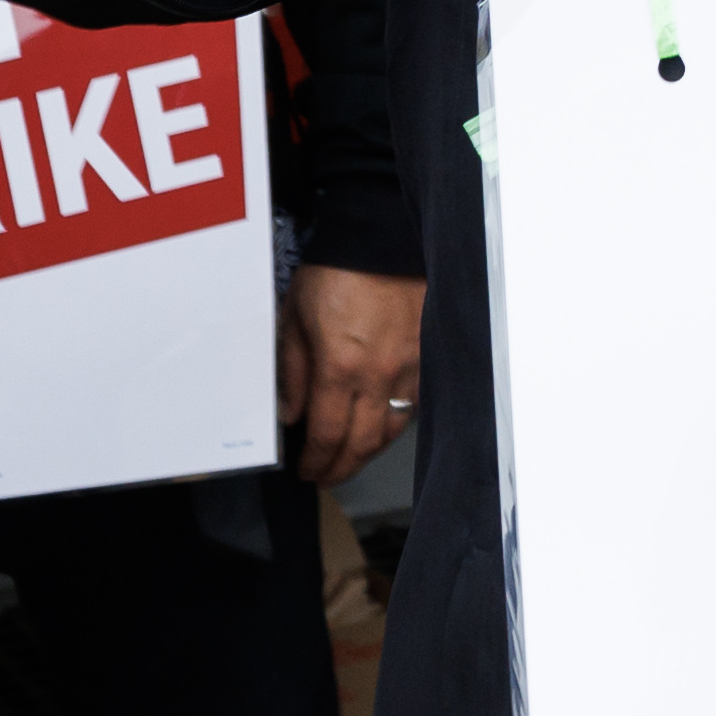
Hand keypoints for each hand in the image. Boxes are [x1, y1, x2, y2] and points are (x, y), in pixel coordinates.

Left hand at [284, 263, 424, 482]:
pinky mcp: (425, 358)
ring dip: (368, 453)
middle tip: (326, 476)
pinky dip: (393, 426)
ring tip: (350, 459)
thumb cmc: (336, 270)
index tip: (306, 469)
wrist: (380, 239)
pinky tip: (380, 429)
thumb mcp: (294, 316)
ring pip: (390, 431)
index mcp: (339, 366)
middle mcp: (377, 375)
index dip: (315, 460)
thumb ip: (293, 370)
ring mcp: (407, 369)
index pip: (326, 434)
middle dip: (340, 468)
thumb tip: (290, 412)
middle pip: (361, 444)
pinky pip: (413, 407)